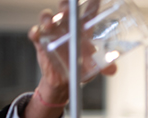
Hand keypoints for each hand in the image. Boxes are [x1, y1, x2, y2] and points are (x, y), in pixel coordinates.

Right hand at [23, 0, 116, 117]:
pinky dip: (35, 32)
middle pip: (65, 9)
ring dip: (47, 18)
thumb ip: (104, 66)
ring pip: (47, 18)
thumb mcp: (94, 66)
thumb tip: (112, 69)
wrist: (64, 79)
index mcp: (82, 28)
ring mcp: (53, 32)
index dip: (92, 2)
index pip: (88, 11)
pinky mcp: (41, 41)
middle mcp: (67, 26)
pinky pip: (36, 33)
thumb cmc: (80, 66)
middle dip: (65, 6)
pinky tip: (37, 34)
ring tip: (50, 24)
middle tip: (67, 9)